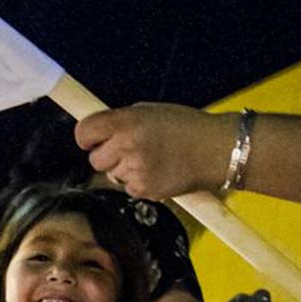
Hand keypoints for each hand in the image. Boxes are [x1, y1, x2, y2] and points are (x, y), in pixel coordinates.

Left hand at [73, 103, 234, 199]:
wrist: (217, 150)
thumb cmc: (186, 126)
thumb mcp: (150, 111)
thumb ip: (121, 121)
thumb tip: (98, 133)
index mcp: (126, 122)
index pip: (83, 132)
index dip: (87, 137)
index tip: (93, 139)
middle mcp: (126, 146)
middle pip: (95, 160)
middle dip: (108, 155)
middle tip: (130, 148)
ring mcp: (135, 171)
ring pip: (112, 175)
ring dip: (124, 169)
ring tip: (151, 159)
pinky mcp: (145, 190)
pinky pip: (129, 189)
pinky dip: (139, 182)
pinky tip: (159, 171)